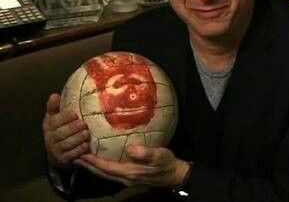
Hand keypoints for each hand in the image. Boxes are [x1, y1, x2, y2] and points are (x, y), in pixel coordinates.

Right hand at [42, 93, 89, 168]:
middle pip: (60, 133)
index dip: (64, 118)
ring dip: (77, 139)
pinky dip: (79, 150)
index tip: (74, 114)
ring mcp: (56, 150)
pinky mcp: (63, 159)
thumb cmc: (60, 129)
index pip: (54, 121)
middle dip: (72, 128)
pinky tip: (86, 146)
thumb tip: (54, 95)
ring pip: (66, 144)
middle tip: (83, 124)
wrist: (57, 153)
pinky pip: (71, 155)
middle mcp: (50, 138)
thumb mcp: (55, 117)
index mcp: (49, 125)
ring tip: (86, 133)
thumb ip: (55, 107)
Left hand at [75, 145, 189, 187]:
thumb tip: (130, 148)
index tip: (82, 155)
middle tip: (75, 156)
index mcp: (130, 172)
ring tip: (84, 158)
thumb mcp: (159, 155)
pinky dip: (103, 167)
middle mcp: (126, 178)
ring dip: (94, 167)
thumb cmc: (167, 163)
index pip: (107, 167)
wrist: (174, 175)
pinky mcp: (131, 176)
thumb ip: (144, 153)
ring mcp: (128, 179)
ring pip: (106, 174)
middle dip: (89, 166)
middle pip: (102, 173)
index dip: (94, 162)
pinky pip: (112, 172)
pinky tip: (101, 161)